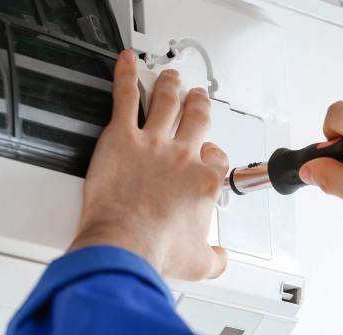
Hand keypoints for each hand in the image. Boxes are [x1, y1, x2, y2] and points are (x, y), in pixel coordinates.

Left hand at [68, 50, 228, 280]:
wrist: (125, 246)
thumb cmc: (158, 251)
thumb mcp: (199, 264)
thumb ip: (215, 258)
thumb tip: (220, 258)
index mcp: (203, 182)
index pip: (215, 156)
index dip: (211, 153)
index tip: (206, 154)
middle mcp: (182, 157)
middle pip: (197, 119)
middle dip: (199, 106)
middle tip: (197, 99)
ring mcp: (153, 144)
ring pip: (167, 103)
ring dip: (170, 87)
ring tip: (170, 79)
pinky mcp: (122, 138)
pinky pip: (125, 97)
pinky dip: (126, 76)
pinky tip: (126, 62)